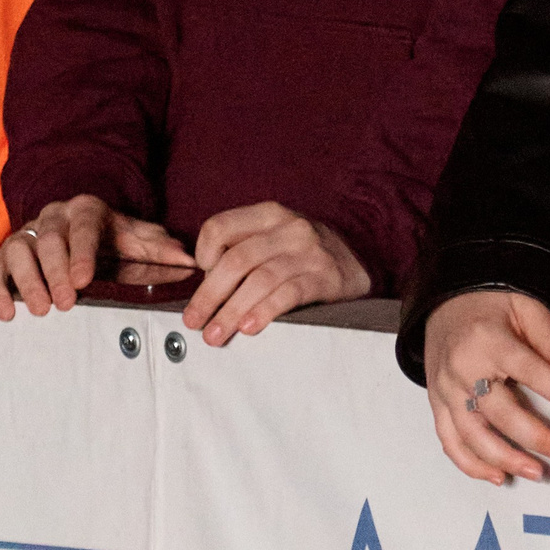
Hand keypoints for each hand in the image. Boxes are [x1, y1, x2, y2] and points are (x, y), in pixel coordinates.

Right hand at [0, 194, 190, 319]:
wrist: (77, 221)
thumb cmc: (107, 236)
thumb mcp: (134, 238)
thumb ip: (159, 249)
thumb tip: (189, 261)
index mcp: (86, 210)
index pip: (83, 227)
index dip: (81, 253)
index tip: (84, 279)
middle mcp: (53, 217)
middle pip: (49, 240)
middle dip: (55, 273)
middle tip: (66, 303)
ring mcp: (27, 233)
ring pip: (18, 250)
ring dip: (27, 281)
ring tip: (40, 310)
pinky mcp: (6, 252)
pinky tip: (7, 312)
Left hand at [181, 202, 370, 345]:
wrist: (356, 265)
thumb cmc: (302, 257)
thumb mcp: (273, 241)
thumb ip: (241, 252)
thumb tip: (202, 290)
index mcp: (269, 215)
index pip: (220, 227)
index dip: (202, 254)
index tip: (198, 280)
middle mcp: (289, 227)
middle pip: (236, 260)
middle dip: (209, 295)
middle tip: (193, 322)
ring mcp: (310, 251)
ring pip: (259, 279)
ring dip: (231, 311)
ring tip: (215, 334)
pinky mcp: (326, 276)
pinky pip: (288, 293)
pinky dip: (265, 310)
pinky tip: (249, 328)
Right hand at [424, 291, 549, 484]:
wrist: (445, 300)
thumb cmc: (490, 302)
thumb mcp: (525, 305)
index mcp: (488, 340)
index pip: (531, 373)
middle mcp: (463, 369)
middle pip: (503, 413)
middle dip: (538, 437)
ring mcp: (446, 390)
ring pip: (474, 436)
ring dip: (506, 459)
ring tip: (536, 472)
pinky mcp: (436, 404)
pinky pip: (450, 442)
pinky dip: (471, 464)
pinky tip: (497, 476)